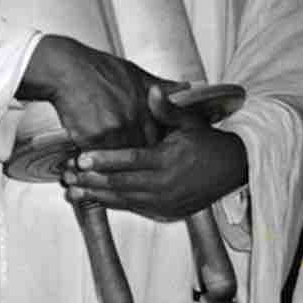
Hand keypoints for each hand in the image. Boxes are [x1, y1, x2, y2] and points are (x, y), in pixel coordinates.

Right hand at [18, 34, 174, 153]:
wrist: (65, 68)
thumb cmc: (95, 68)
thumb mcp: (133, 72)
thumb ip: (159, 85)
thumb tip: (185, 86)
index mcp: (145, 107)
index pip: (157, 138)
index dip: (152, 148)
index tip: (148, 156)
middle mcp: (133, 119)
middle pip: (140, 151)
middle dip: (134, 161)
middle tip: (128, 168)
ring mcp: (114, 129)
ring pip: (119, 158)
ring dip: (114, 165)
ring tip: (107, 172)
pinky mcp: (93, 136)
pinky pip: (97, 157)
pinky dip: (94, 161)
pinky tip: (89, 164)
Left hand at [62, 84, 248, 220]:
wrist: (234, 169)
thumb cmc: (208, 143)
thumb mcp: (189, 122)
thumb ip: (167, 109)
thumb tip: (153, 91)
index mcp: (169, 159)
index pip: (130, 160)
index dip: (105, 160)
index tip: (82, 159)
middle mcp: (166, 184)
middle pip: (121, 184)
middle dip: (91, 181)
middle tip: (67, 177)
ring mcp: (166, 201)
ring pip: (124, 200)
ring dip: (96, 196)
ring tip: (72, 191)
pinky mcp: (167, 211)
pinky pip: (134, 208)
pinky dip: (112, 204)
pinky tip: (94, 199)